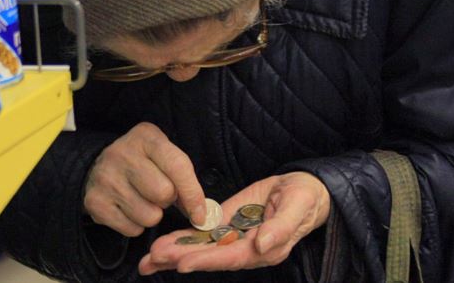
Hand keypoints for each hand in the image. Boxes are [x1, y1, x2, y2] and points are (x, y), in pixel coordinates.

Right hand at [83, 122, 206, 236]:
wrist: (97, 166)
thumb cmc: (141, 162)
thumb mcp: (162, 156)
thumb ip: (183, 179)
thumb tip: (201, 214)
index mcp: (145, 137)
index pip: (178, 166)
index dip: (193, 193)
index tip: (200, 214)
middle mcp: (122, 154)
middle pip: (164, 193)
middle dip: (167, 200)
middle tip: (158, 193)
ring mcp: (106, 178)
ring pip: (149, 215)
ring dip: (152, 214)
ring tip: (142, 200)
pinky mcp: (95, 202)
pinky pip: (132, 229)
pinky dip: (136, 225)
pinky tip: (128, 209)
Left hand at [138, 172, 329, 274]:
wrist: (304, 190)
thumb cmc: (305, 198)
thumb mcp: (298, 206)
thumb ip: (281, 228)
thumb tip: (262, 244)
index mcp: (265, 248)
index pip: (231, 257)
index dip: (206, 260)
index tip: (182, 263)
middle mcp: (247, 249)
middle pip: (210, 257)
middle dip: (181, 257)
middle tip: (152, 258)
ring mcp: (236, 239)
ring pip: (202, 249)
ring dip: (176, 253)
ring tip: (148, 258)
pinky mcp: (229, 227)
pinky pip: (204, 237)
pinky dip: (183, 240)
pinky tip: (163, 245)